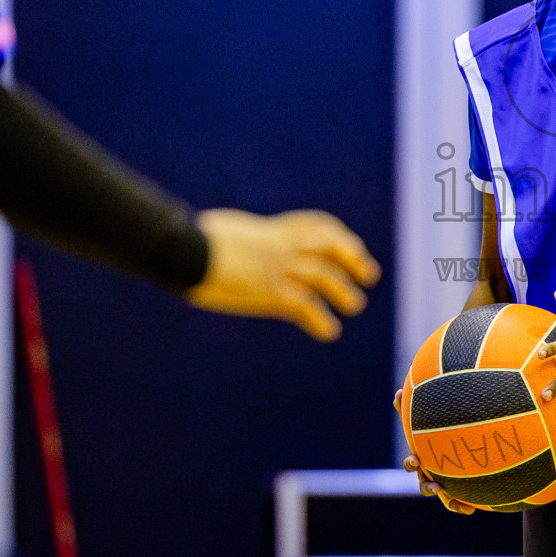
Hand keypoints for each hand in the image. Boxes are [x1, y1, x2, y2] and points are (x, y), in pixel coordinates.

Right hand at [187, 208, 380, 340]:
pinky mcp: (272, 292)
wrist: (187, 251)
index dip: (337, 235)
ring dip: (342, 291)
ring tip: (355, 304)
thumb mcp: (226, 232)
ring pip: (324, 277)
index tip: (350, 244)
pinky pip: (306, 306)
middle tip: (368, 274)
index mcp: (272, 229)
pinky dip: (320, 319)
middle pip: (329, 247)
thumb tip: (228, 243)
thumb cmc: (193, 240)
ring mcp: (280, 267)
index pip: (316, 225)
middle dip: (352, 259)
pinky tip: (329, 331)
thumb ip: (240, 239)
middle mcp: (283, 245)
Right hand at [393, 389, 476, 513]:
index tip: (416, 460)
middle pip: (424, 485)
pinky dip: (462, 506)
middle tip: (436, 487)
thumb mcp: (425, 419)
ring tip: (462, 506)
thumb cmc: (437, 429)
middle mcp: (430, 474)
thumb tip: (398, 392)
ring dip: (449, 502)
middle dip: (427, 488)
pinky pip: (458, 501)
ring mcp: (444, 483)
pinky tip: (473, 509)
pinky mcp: (458, 490)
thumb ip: (412, 408)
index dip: (411, 463)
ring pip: (443, 497)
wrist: (458, 443)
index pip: (412, 462)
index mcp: (422, 458)